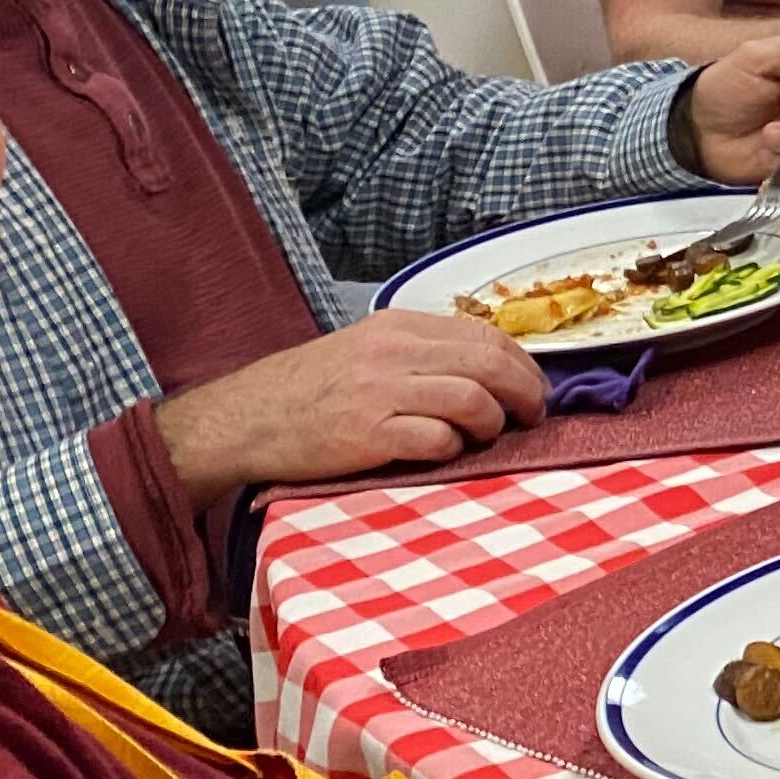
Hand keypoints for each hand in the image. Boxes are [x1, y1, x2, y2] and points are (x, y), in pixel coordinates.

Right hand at [158, 312, 550, 498]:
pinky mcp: (367, 433)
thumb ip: (421, 353)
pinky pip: (436, 438)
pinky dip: (453, 448)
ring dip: (492, 423)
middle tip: (532, 417)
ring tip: (487, 437)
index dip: (522, 364)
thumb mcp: (366, 350)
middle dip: (524, 393)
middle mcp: (393, 352)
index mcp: (398, 326)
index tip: (535, 387)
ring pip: (472, 398)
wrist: (244, 419)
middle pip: (489, 363)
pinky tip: (444, 451)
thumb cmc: (307, 390)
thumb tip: (489, 372)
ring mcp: (380, 391)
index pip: (485, 335)